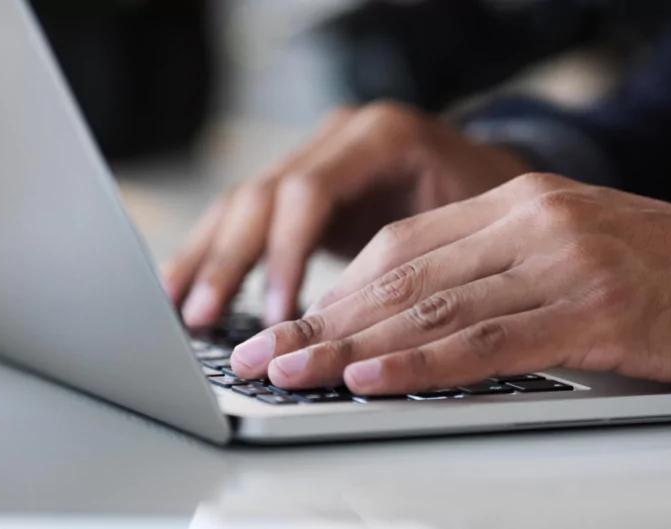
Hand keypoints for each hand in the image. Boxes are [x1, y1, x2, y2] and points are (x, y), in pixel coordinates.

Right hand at [162, 102, 530, 326]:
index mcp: (381, 135)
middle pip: (262, 194)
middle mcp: (340, 135)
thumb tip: (351, 329)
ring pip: (244, 202)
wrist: (490, 172)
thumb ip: (409, 262)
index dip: (286, 254)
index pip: (309, 191)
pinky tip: (186, 284)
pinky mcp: (303, 181)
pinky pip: (249, 214)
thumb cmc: (489, 203)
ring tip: (179, 309)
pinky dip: (218, 251)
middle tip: (204, 318)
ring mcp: (317, 152)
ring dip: (209, 258)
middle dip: (230, 261)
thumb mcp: (464, 225)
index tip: (277, 313)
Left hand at [231, 173, 670, 393]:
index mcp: (521, 202)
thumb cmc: (662, 277)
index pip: (405, 245)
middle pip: (404, 273)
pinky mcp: (593, 309)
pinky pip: (486, 341)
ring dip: (354, 345)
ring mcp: (562, 261)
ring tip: (297, 373)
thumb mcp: (566, 258)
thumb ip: (491, 276)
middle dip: (326, 319)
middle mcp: (533, 221)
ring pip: (434, 307)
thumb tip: (408, 322)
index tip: (295, 323)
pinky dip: (422, 362)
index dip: (340, 289)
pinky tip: (374, 379)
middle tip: (269, 353)